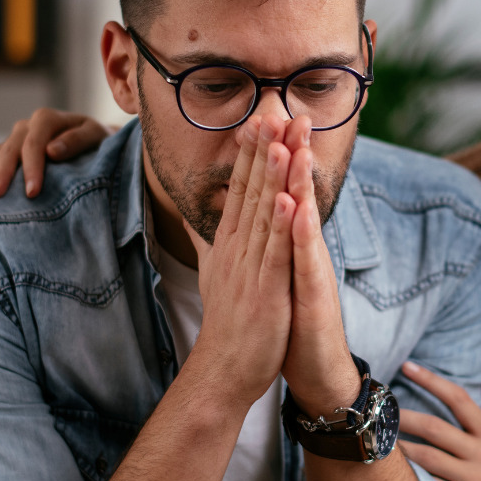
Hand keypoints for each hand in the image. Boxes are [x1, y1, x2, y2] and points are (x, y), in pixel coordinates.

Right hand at [0, 108, 113, 198]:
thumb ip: (77, 141)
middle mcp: (26, 127)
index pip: (34, 144)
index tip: (33, 192)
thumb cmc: (99, 141)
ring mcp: (13, 140)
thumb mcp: (96, 136)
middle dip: (0, 174)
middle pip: (8, 150)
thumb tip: (52, 151)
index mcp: (47, 120)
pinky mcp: (6, 153)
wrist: (95, 140)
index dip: (32, 168)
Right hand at [182, 114, 298, 408]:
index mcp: (229, 243)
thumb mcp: (213, 273)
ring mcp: (250, 269)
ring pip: (264, 215)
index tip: (258, 119)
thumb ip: (206, 242)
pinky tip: (289, 200)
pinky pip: (275, 254)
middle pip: (251, 192)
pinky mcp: (266, 291)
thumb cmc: (226, 322)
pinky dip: (281, 227)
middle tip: (273, 110)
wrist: (224, 369)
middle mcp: (236, 249)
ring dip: (272, 177)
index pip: (239, 190)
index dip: (249, 154)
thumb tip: (192, 220)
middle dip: (264, 150)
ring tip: (279, 140)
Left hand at [277, 117, 359, 417]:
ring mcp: (312, 270)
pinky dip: (302, 233)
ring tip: (297, 146)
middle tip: (292, 112)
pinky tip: (297, 207)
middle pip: (300, 195)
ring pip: (307, 220)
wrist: (317, 371)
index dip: (275, 158)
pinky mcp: (314, 293)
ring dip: (302, 183)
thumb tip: (253, 225)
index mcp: (290, 245)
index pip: (282, 192)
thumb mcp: (274, 279)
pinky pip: (307, 259)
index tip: (266, 119)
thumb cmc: (294, 324)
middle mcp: (306, 251)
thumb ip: (266, 248)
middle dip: (296, 154)